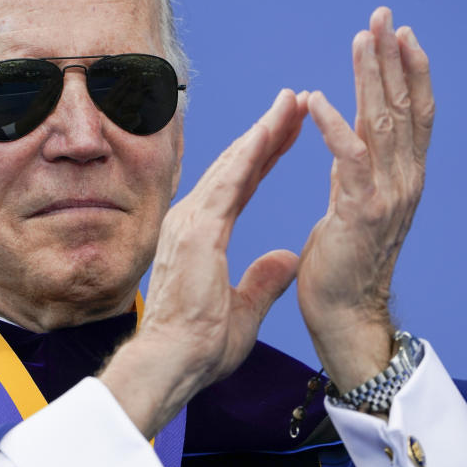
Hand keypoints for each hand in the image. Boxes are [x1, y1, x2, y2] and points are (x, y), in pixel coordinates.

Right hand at [101, 88, 307, 437]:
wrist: (173, 363)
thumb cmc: (199, 346)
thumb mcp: (244, 309)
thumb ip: (264, 280)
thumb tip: (287, 258)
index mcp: (202, 237)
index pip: (240, 186)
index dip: (264, 157)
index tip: (286, 132)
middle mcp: (191, 221)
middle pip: (236, 167)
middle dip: (266, 134)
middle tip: (294, 102)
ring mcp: (190, 222)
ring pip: (231, 166)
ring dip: (261, 133)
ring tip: (289, 103)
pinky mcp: (195, 230)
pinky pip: (226, 183)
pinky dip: (247, 155)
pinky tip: (267, 131)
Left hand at [297, 7, 433, 392]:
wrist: (343, 314)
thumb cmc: (341, 265)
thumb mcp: (352, 208)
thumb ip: (356, 175)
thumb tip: (350, 147)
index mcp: (400, 178)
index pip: (411, 114)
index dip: (407, 72)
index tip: (397, 35)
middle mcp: (402, 180)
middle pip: (403, 107)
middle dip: (392, 58)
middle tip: (383, 16)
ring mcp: (386, 195)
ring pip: (383, 123)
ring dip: (372, 77)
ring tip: (363, 38)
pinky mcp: (360, 210)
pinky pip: (349, 158)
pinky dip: (333, 125)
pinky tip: (316, 98)